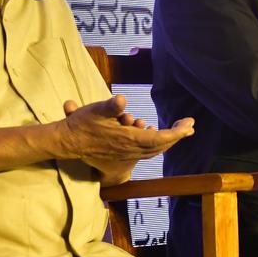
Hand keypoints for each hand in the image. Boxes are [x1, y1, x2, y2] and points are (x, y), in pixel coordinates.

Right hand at [57, 96, 194, 177]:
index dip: (176, 133)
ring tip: (178, 130)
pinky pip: (144, 151)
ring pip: (153, 150)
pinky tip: (153, 133)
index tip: (189, 126)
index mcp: (128, 139)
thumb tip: (122, 100)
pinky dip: (154, 143)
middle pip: (160, 145)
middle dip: (176, 135)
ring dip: (167, 140)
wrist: (67, 143)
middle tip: (189, 125)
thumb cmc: (82, 124)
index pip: (159, 138)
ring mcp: (126, 155)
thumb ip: (110, 106)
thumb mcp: (95, 111)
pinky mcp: (121, 156)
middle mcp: (130, 150)